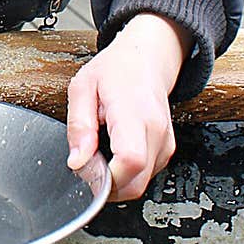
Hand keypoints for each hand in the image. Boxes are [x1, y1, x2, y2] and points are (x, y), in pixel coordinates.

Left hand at [65, 13, 191, 200]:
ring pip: (140, 185)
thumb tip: (77, 162)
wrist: (147, 58)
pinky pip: (145, 176)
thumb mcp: (83, 87)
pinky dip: (127, 173)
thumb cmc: (116, 69)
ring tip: (101, 150)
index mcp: (134, 112)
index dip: (105, 177)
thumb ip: (79, 126)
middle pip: (136, 183)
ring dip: (116, 180)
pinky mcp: (166, 150)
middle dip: (106, 185)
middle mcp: (156, 131)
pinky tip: (115, 151)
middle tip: (87, 162)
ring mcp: (165, 143)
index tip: (86, 169)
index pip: (130, 160)